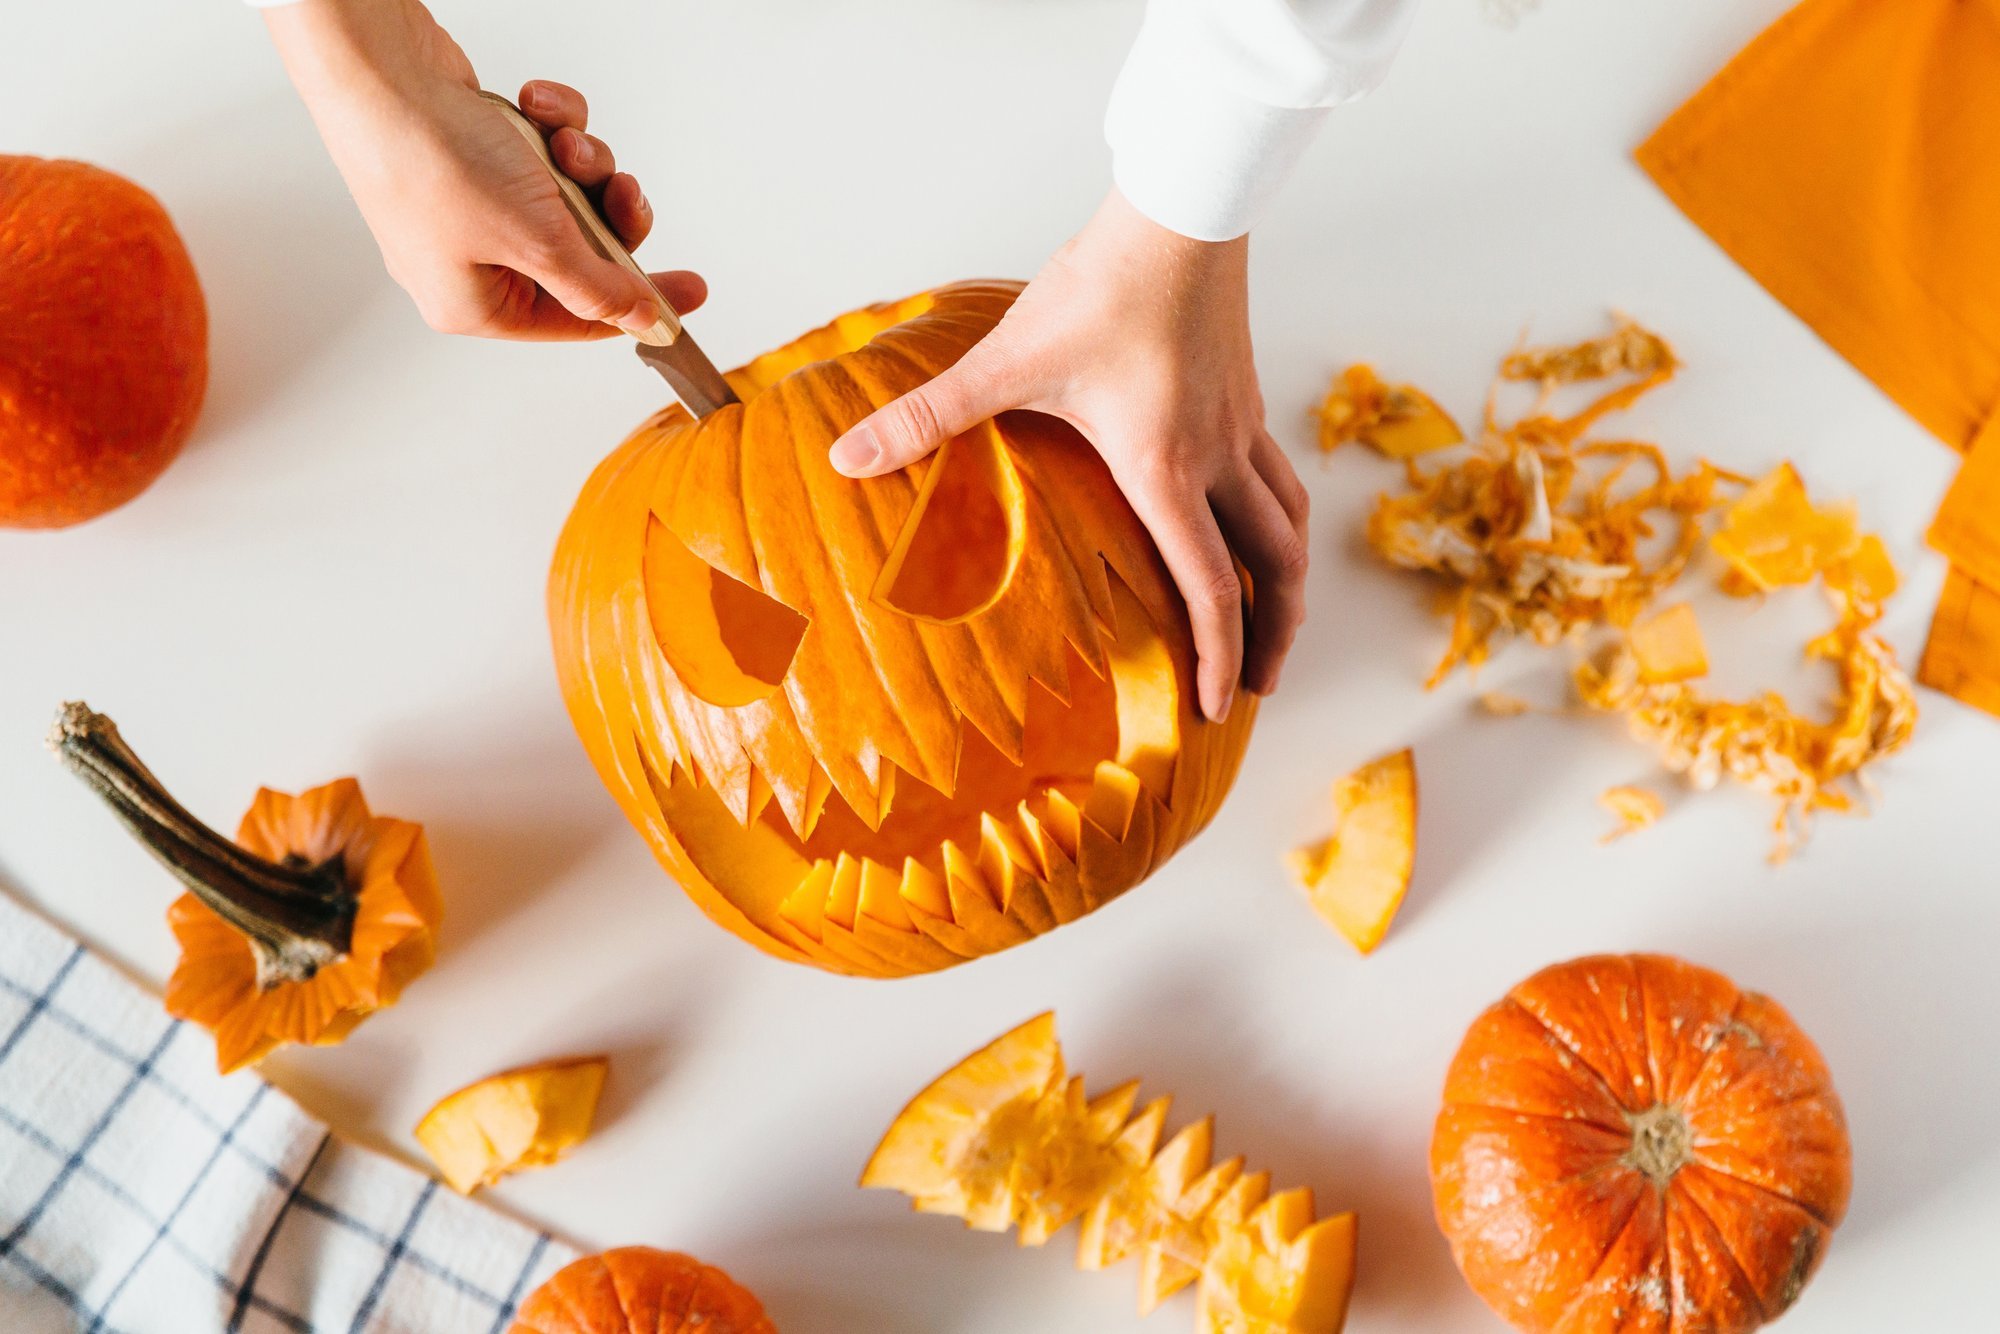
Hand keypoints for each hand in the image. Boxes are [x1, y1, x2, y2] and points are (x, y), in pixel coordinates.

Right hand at [264, 0, 703, 339]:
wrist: (379, 67)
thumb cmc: (433, 160)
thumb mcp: (538, 241)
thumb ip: (598, 288)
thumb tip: (642, 321)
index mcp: (474, 306)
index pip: (578, 321)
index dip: (639, 305)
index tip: (691, 289)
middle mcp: (466, 264)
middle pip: (579, 256)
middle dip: (607, 212)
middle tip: (625, 187)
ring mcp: (466, 208)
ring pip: (566, 196)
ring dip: (581, 162)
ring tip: (562, 140)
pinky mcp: (470, 155)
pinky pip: (539, 153)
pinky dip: (549, 126)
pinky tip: (535, 105)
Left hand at [827, 190, 1308, 721]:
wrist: (1179, 211)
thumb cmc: (1103, 284)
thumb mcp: (1007, 359)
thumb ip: (928, 415)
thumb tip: (847, 457)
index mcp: (1166, 470)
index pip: (1211, 588)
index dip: (1218, 657)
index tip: (1218, 707)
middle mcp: (1218, 458)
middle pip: (1272, 569)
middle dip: (1270, 638)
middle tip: (1259, 688)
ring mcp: (1241, 427)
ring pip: (1290, 524)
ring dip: (1288, 583)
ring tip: (1278, 623)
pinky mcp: (1245, 395)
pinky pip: (1277, 478)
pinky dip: (1278, 520)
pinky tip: (1254, 523)